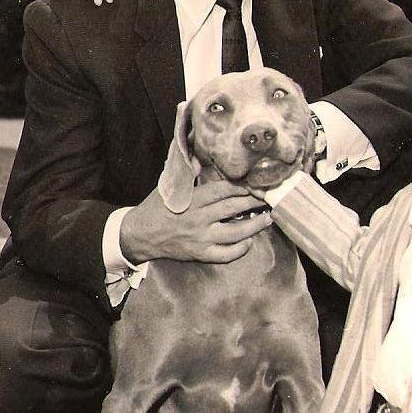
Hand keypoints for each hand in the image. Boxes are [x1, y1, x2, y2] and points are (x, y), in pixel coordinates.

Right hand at [118, 182, 272, 264]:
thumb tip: (209, 157)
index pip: (224, 189)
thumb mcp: (172, 186)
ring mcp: (200, 238)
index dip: (245, 186)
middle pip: (234, 208)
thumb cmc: (158, 207)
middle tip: (271, 197)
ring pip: (235, 233)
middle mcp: (198, 218)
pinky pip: (225, 255)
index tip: (259, 183)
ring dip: (255, 225)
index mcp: (193, 199)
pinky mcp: (199, 254)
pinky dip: (239, 249)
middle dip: (255, 201)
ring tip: (269, 218)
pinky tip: (248, 241)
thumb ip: (192, 175)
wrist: (140, 234)